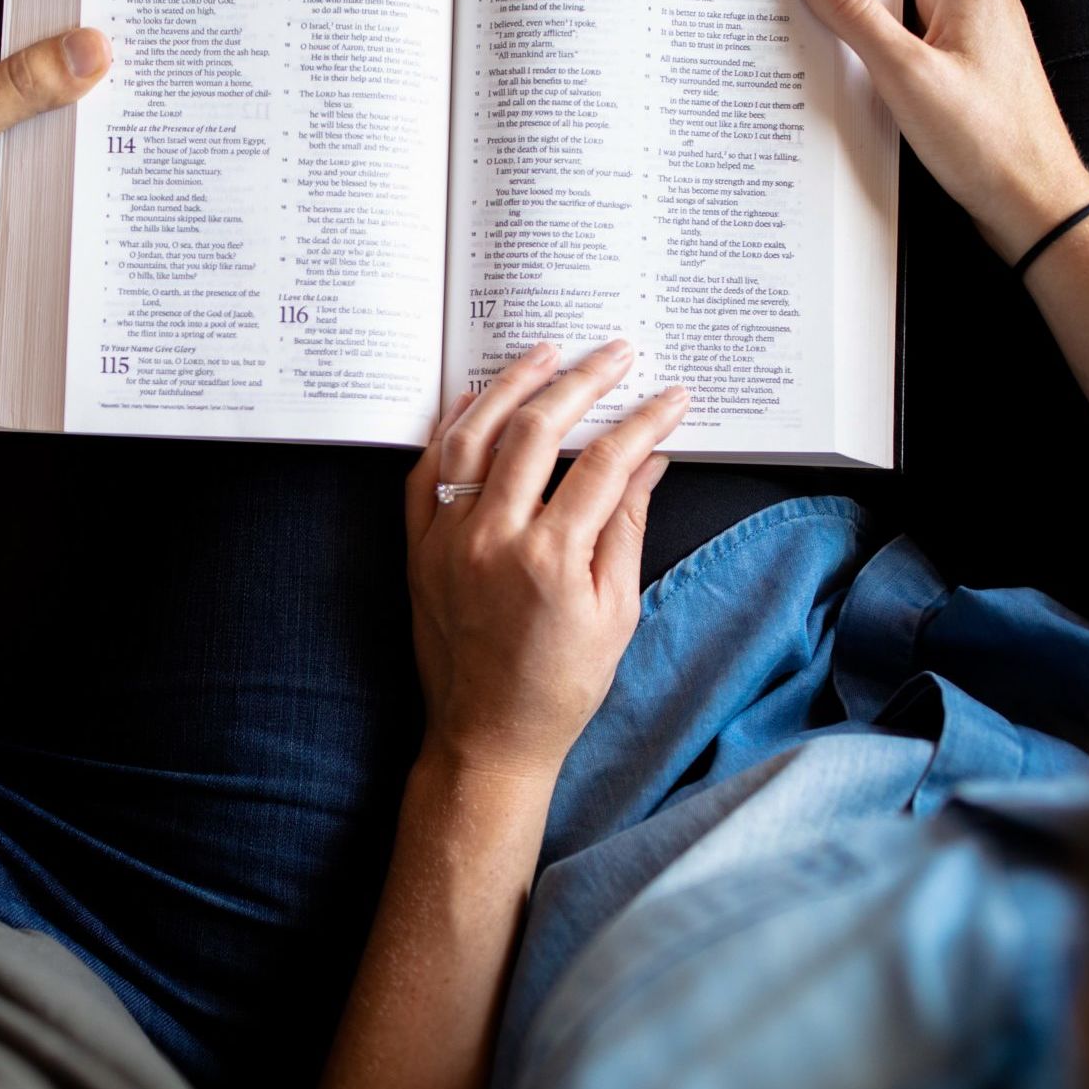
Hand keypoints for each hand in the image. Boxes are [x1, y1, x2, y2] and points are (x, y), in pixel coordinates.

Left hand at [0, 0, 109, 291]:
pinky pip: (16, 108)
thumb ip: (21, 87)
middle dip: (65, 27)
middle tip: (119, 40)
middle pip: (21, 9)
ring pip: (24, 64)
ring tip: (102, 96)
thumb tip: (90, 50)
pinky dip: (38, 125)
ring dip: (54, 86)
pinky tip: (63, 142)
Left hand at [404, 340, 686, 787]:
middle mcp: (492, 539)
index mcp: (551, 559)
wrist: (487, 737)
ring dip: (510, 385)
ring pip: (473, 436)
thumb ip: (627, 528)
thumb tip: (649, 460)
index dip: (643, 421)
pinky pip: (425, 471)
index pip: (605, 463)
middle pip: (537, 430)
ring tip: (545, 352)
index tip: (671, 395)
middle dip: (583, 381)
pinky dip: (449, 428)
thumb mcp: (615, 612)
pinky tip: (473, 398)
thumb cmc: (561, 685)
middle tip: (615, 352)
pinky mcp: (418, 549)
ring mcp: (447, 540)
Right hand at [793, 0, 1088, 261]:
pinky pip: (919, 47)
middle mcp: (978, 4)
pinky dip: (888, 56)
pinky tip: (861, 81)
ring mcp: (976, 40)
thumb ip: (856, 14)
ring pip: (909, 11)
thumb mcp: (906, 73)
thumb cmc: (988, 143)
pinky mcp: (969, 74)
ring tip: (827, 41)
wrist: (1034, 205)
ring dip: (869, 24)